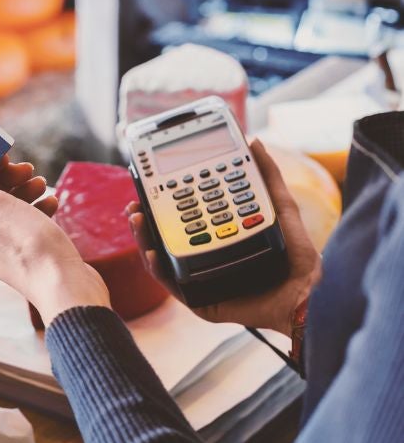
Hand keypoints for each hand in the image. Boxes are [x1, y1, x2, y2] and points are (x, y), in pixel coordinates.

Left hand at [0, 166, 110, 325]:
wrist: (64, 285)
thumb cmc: (27, 244)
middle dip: (5, 177)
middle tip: (26, 169)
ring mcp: (2, 248)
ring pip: (7, 209)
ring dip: (24, 190)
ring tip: (42, 184)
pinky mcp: (24, 254)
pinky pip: (25, 224)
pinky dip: (37, 209)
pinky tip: (52, 203)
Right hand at [127, 139, 320, 335]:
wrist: (305, 296)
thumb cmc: (296, 259)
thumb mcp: (281, 207)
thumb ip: (267, 175)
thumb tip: (254, 142)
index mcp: (218, 236)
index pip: (182, 216)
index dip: (163, 202)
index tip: (150, 184)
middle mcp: (205, 256)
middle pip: (165, 236)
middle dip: (144, 220)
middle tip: (135, 204)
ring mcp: (199, 278)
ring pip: (160, 259)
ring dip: (143, 240)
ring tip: (138, 221)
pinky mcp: (198, 300)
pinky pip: (171, 285)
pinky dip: (158, 269)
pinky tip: (154, 254)